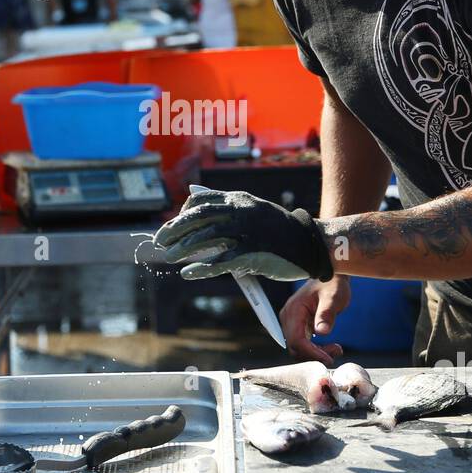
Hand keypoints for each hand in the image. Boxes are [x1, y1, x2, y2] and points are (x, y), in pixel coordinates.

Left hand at [153, 188, 333, 281]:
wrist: (312, 244)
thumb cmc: (280, 231)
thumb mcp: (254, 212)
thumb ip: (230, 213)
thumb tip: (198, 216)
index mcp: (239, 199)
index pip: (201, 200)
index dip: (183, 213)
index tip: (173, 226)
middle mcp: (241, 211)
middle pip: (198, 217)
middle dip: (175, 229)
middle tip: (160, 242)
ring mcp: (247, 231)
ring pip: (206, 238)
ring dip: (183, 249)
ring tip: (169, 258)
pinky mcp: (253, 252)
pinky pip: (221, 261)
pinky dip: (202, 268)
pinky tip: (188, 273)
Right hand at [279, 275, 349, 365]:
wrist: (331, 276)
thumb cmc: (332, 284)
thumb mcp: (333, 297)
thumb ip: (326, 313)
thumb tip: (322, 331)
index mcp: (294, 310)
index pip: (296, 340)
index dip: (311, 352)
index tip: (328, 358)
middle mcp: (288, 318)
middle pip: (295, 348)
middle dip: (314, 355)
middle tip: (335, 352)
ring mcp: (292, 322)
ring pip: (298, 348)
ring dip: (316, 354)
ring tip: (336, 349)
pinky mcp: (298, 326)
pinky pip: (303, 344)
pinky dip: (315, 350)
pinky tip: (330, 347)